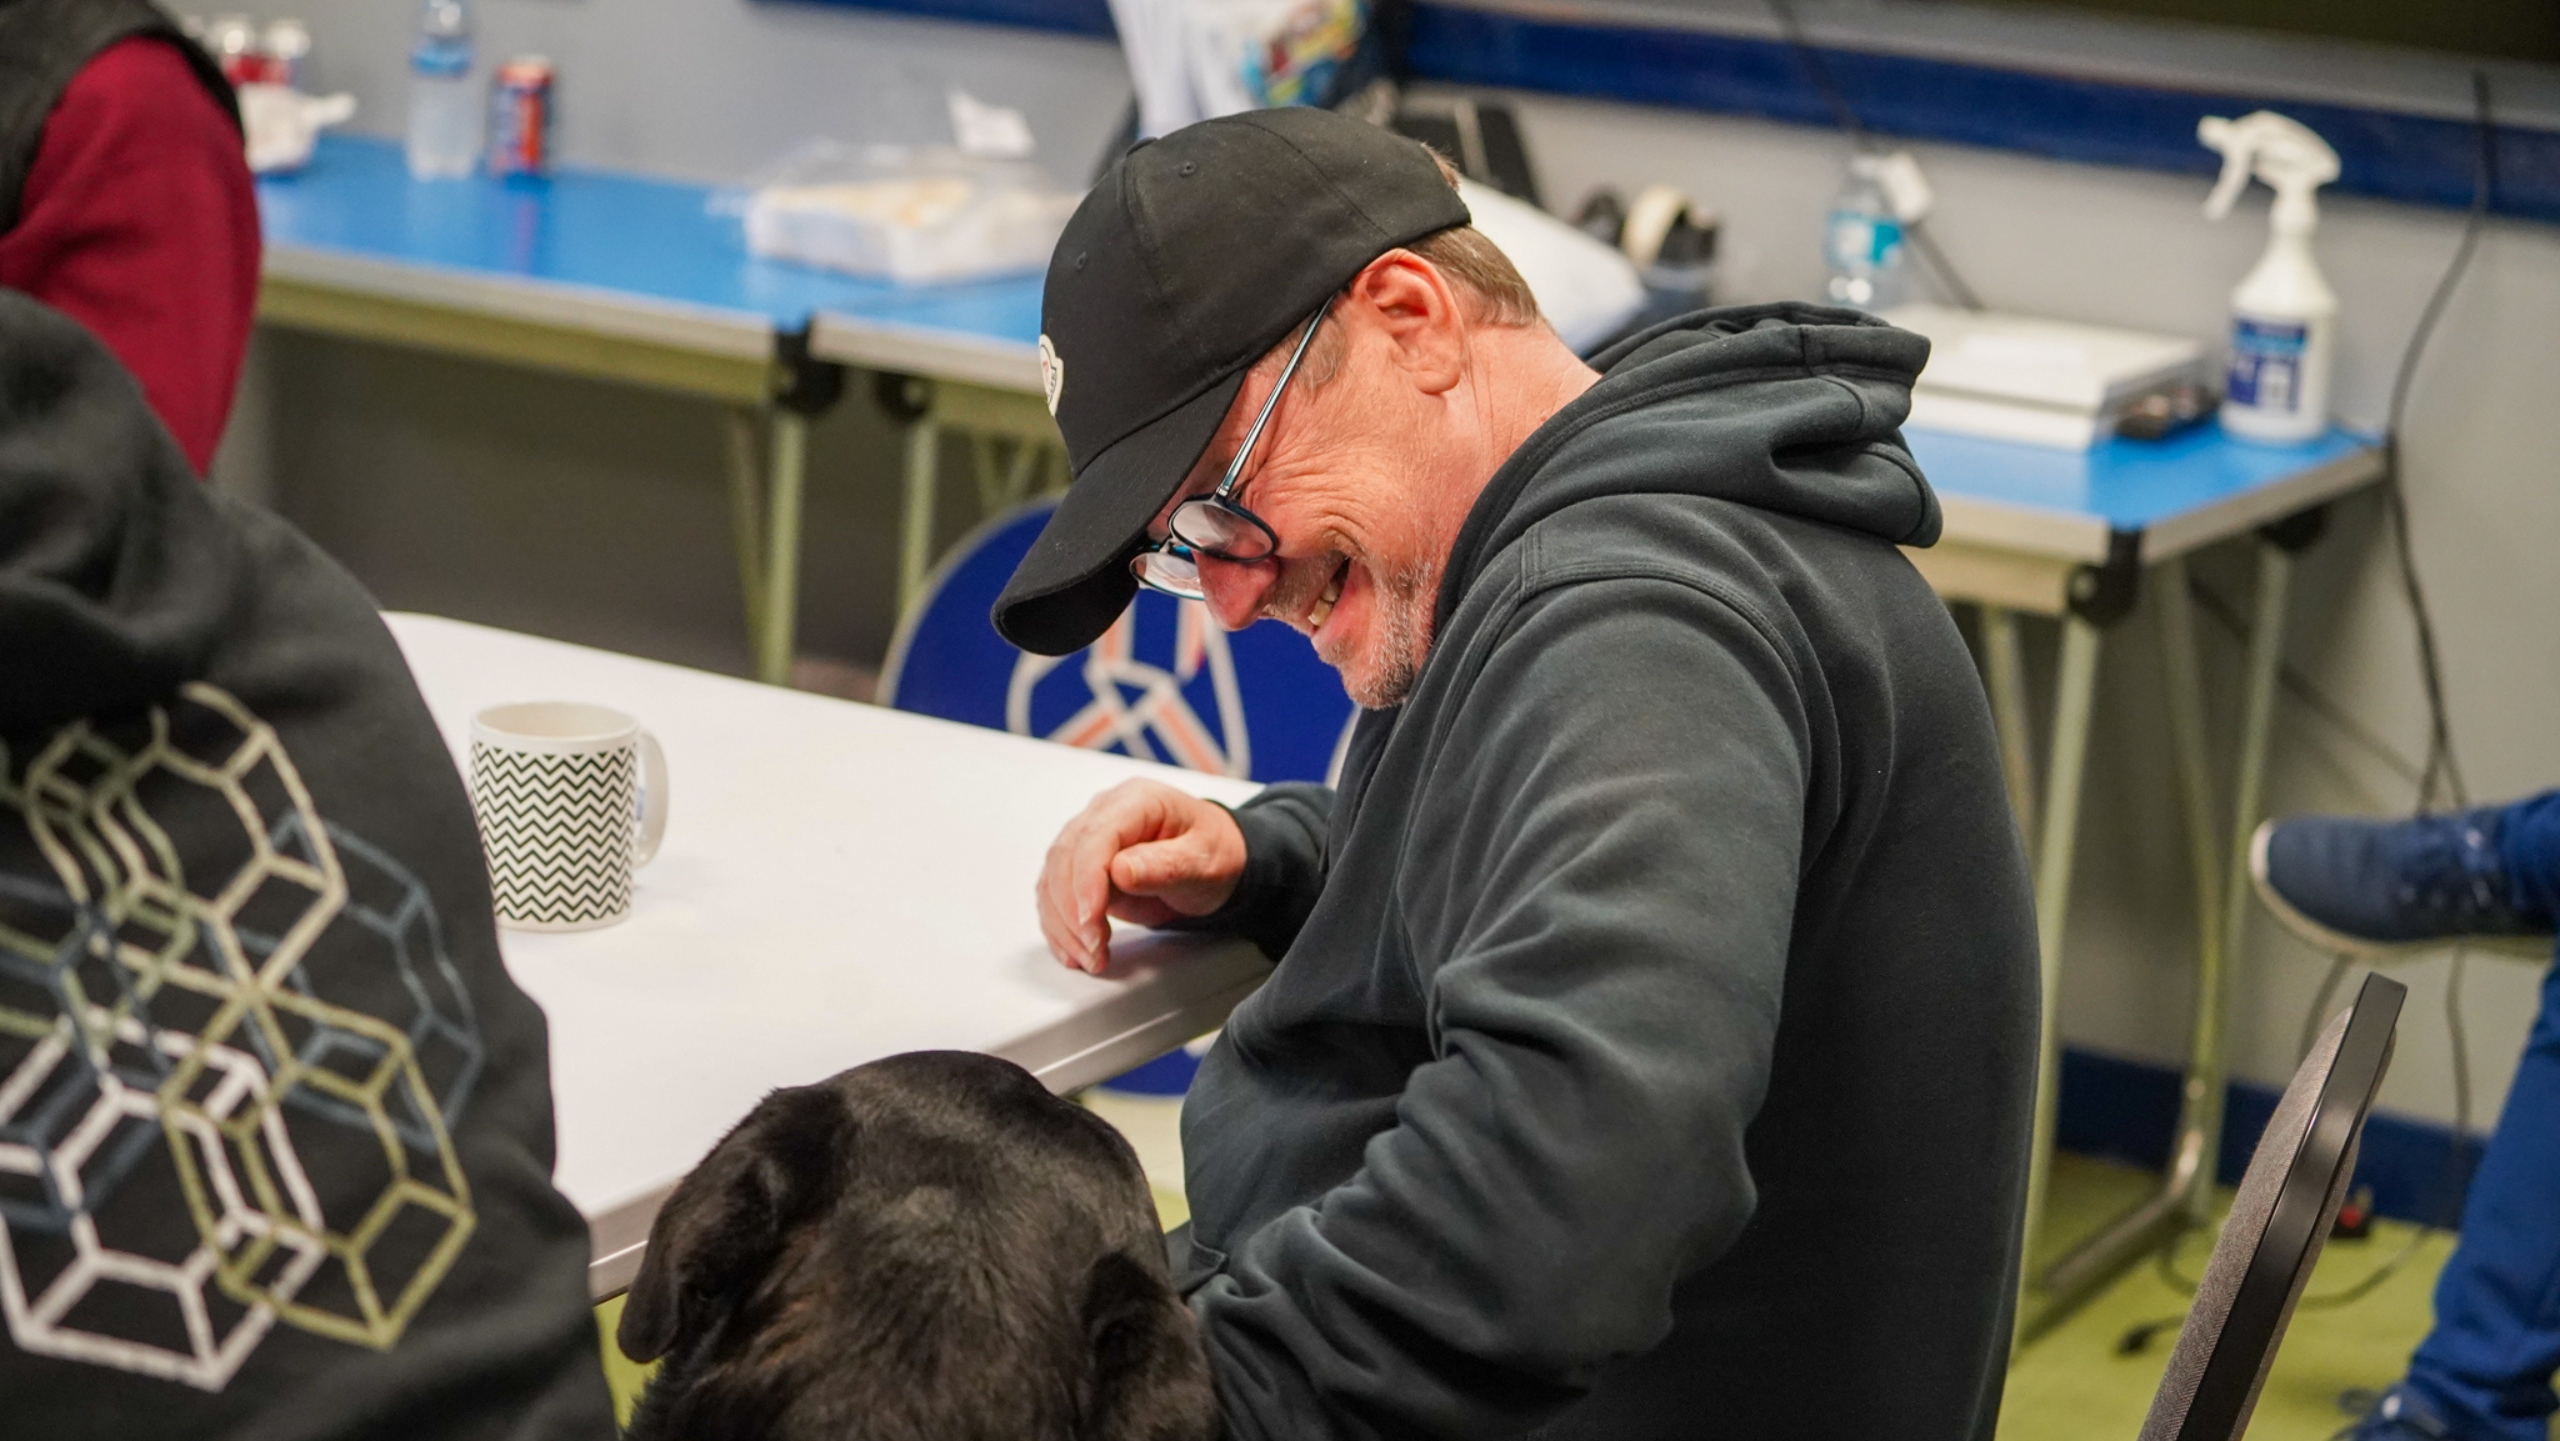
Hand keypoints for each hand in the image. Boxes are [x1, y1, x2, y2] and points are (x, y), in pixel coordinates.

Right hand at [1037, 780, 1246, 973]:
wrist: (1213, 860)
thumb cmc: (1213, 852)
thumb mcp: (1204, 861)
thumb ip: (1166, 865)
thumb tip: (1121, 870)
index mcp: (1136, 801)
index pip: (1095, 836)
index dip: (1086, 879)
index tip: (1091, 918)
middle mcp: (1104, 814)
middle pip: (1064, 858)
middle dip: (1072, 910)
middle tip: (1095, 948)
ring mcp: (1087, 840)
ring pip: (1052, 880)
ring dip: (1063, 925)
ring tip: (1091, 958)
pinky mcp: (1080, 868)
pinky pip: (1055, 896)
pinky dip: (1060, 928)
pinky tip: (1074, 952)